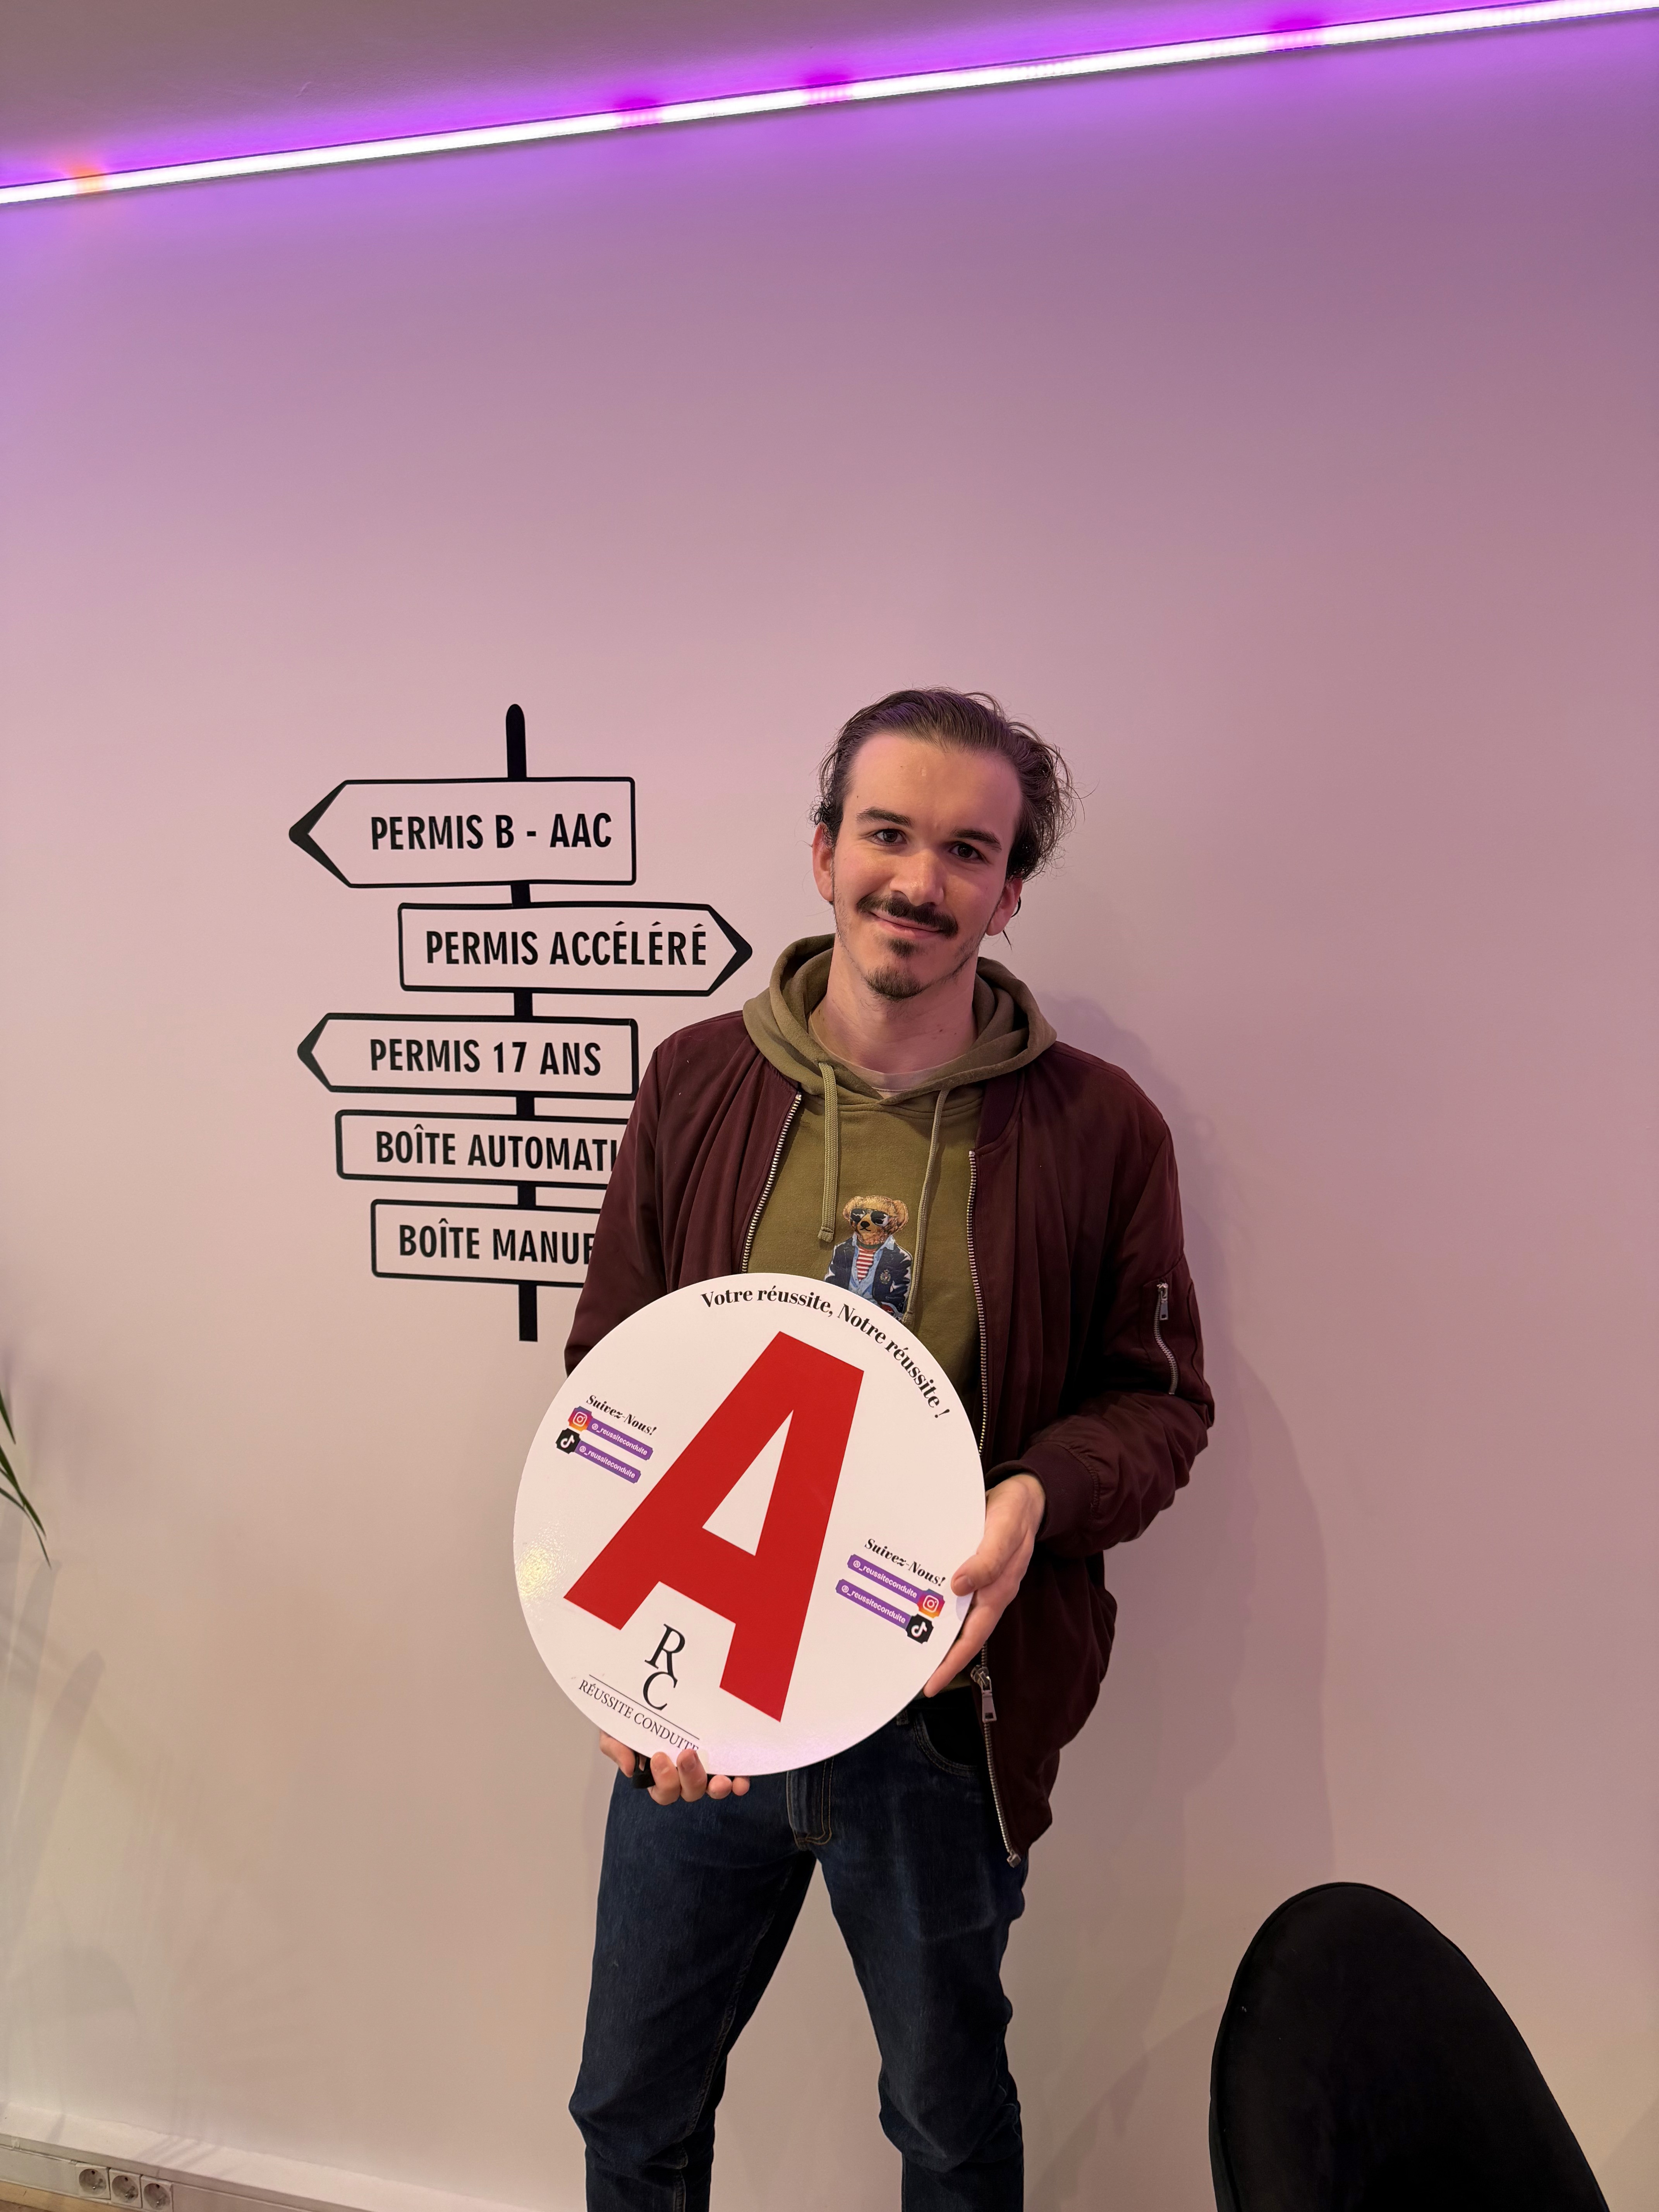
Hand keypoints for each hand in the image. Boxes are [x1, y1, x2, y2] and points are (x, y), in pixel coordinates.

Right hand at [599, 1732, 750, 1803]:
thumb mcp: (616, 1729)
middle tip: (687, 1755)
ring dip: (716, 1788)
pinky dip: (738, 1781)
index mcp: (658, 1773)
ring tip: (720, 1781)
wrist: (654, 1689)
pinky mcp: (723, 1757)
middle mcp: (683, 1775)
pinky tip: (741, 1781)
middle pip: (688, 1791)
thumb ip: (615, 1747)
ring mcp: (705, 1767)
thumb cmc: (636, 1717)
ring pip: (711, 1787)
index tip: (659, 1757)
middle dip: (690, 1779)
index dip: (663, 1781)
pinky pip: (733, 1775)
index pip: (663, 1790)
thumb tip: (628, 1768)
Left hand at [923, 1471, 1044, 1697]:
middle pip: (958, 1632)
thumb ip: (987, 1561)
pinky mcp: (968, 1567)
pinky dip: (932, 1598)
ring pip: (951, 1613)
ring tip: (902, 1639)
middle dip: (935, 1653)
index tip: (929, 1685)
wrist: (1022, 1495)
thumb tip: (958, 1586)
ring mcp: (977, 1582)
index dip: (950, 1663)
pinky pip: (949, 1590)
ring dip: (930, 1625)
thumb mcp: (1004, 1534)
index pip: (971, 1637)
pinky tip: (913, 1598)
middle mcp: (986, 1593)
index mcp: (997, 1593)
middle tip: (906, 1669)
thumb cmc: (1016, 1515)